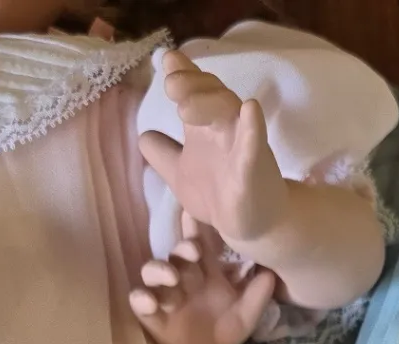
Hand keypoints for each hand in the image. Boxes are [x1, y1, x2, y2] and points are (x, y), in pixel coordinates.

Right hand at [130, 212, 279, 343]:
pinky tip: (150, 302)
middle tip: (194, 252)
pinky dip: (141, 298)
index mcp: (206, 271)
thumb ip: (257, 296)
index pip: (200, 243)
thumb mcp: (245, 315)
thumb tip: (270, 274)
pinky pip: (139, 301)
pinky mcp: (150, 313)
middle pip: (177, 254)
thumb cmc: (225, 329)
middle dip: (183, 249)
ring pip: (152, 271)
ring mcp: (164, 293)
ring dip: (159, 269)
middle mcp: (183, 277)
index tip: (197, 214)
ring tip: (172, 277)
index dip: (196, 229)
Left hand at [138, 51, 288, 249]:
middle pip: (212, 92)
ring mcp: (242, 144)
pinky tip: (251, 108)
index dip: (183, 73)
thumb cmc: (217, 194)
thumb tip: (144, 136)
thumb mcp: (180, 174)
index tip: (167, 62)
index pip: (197, 89)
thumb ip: (163, 154)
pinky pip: (255, 144)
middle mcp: (226, 127)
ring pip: (230, 110)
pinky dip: (252, 127)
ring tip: (184, 107)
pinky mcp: (254, 168)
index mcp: (207, 125)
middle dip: (191, 84)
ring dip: (209, 101)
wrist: (249, 226)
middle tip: (170, 85)